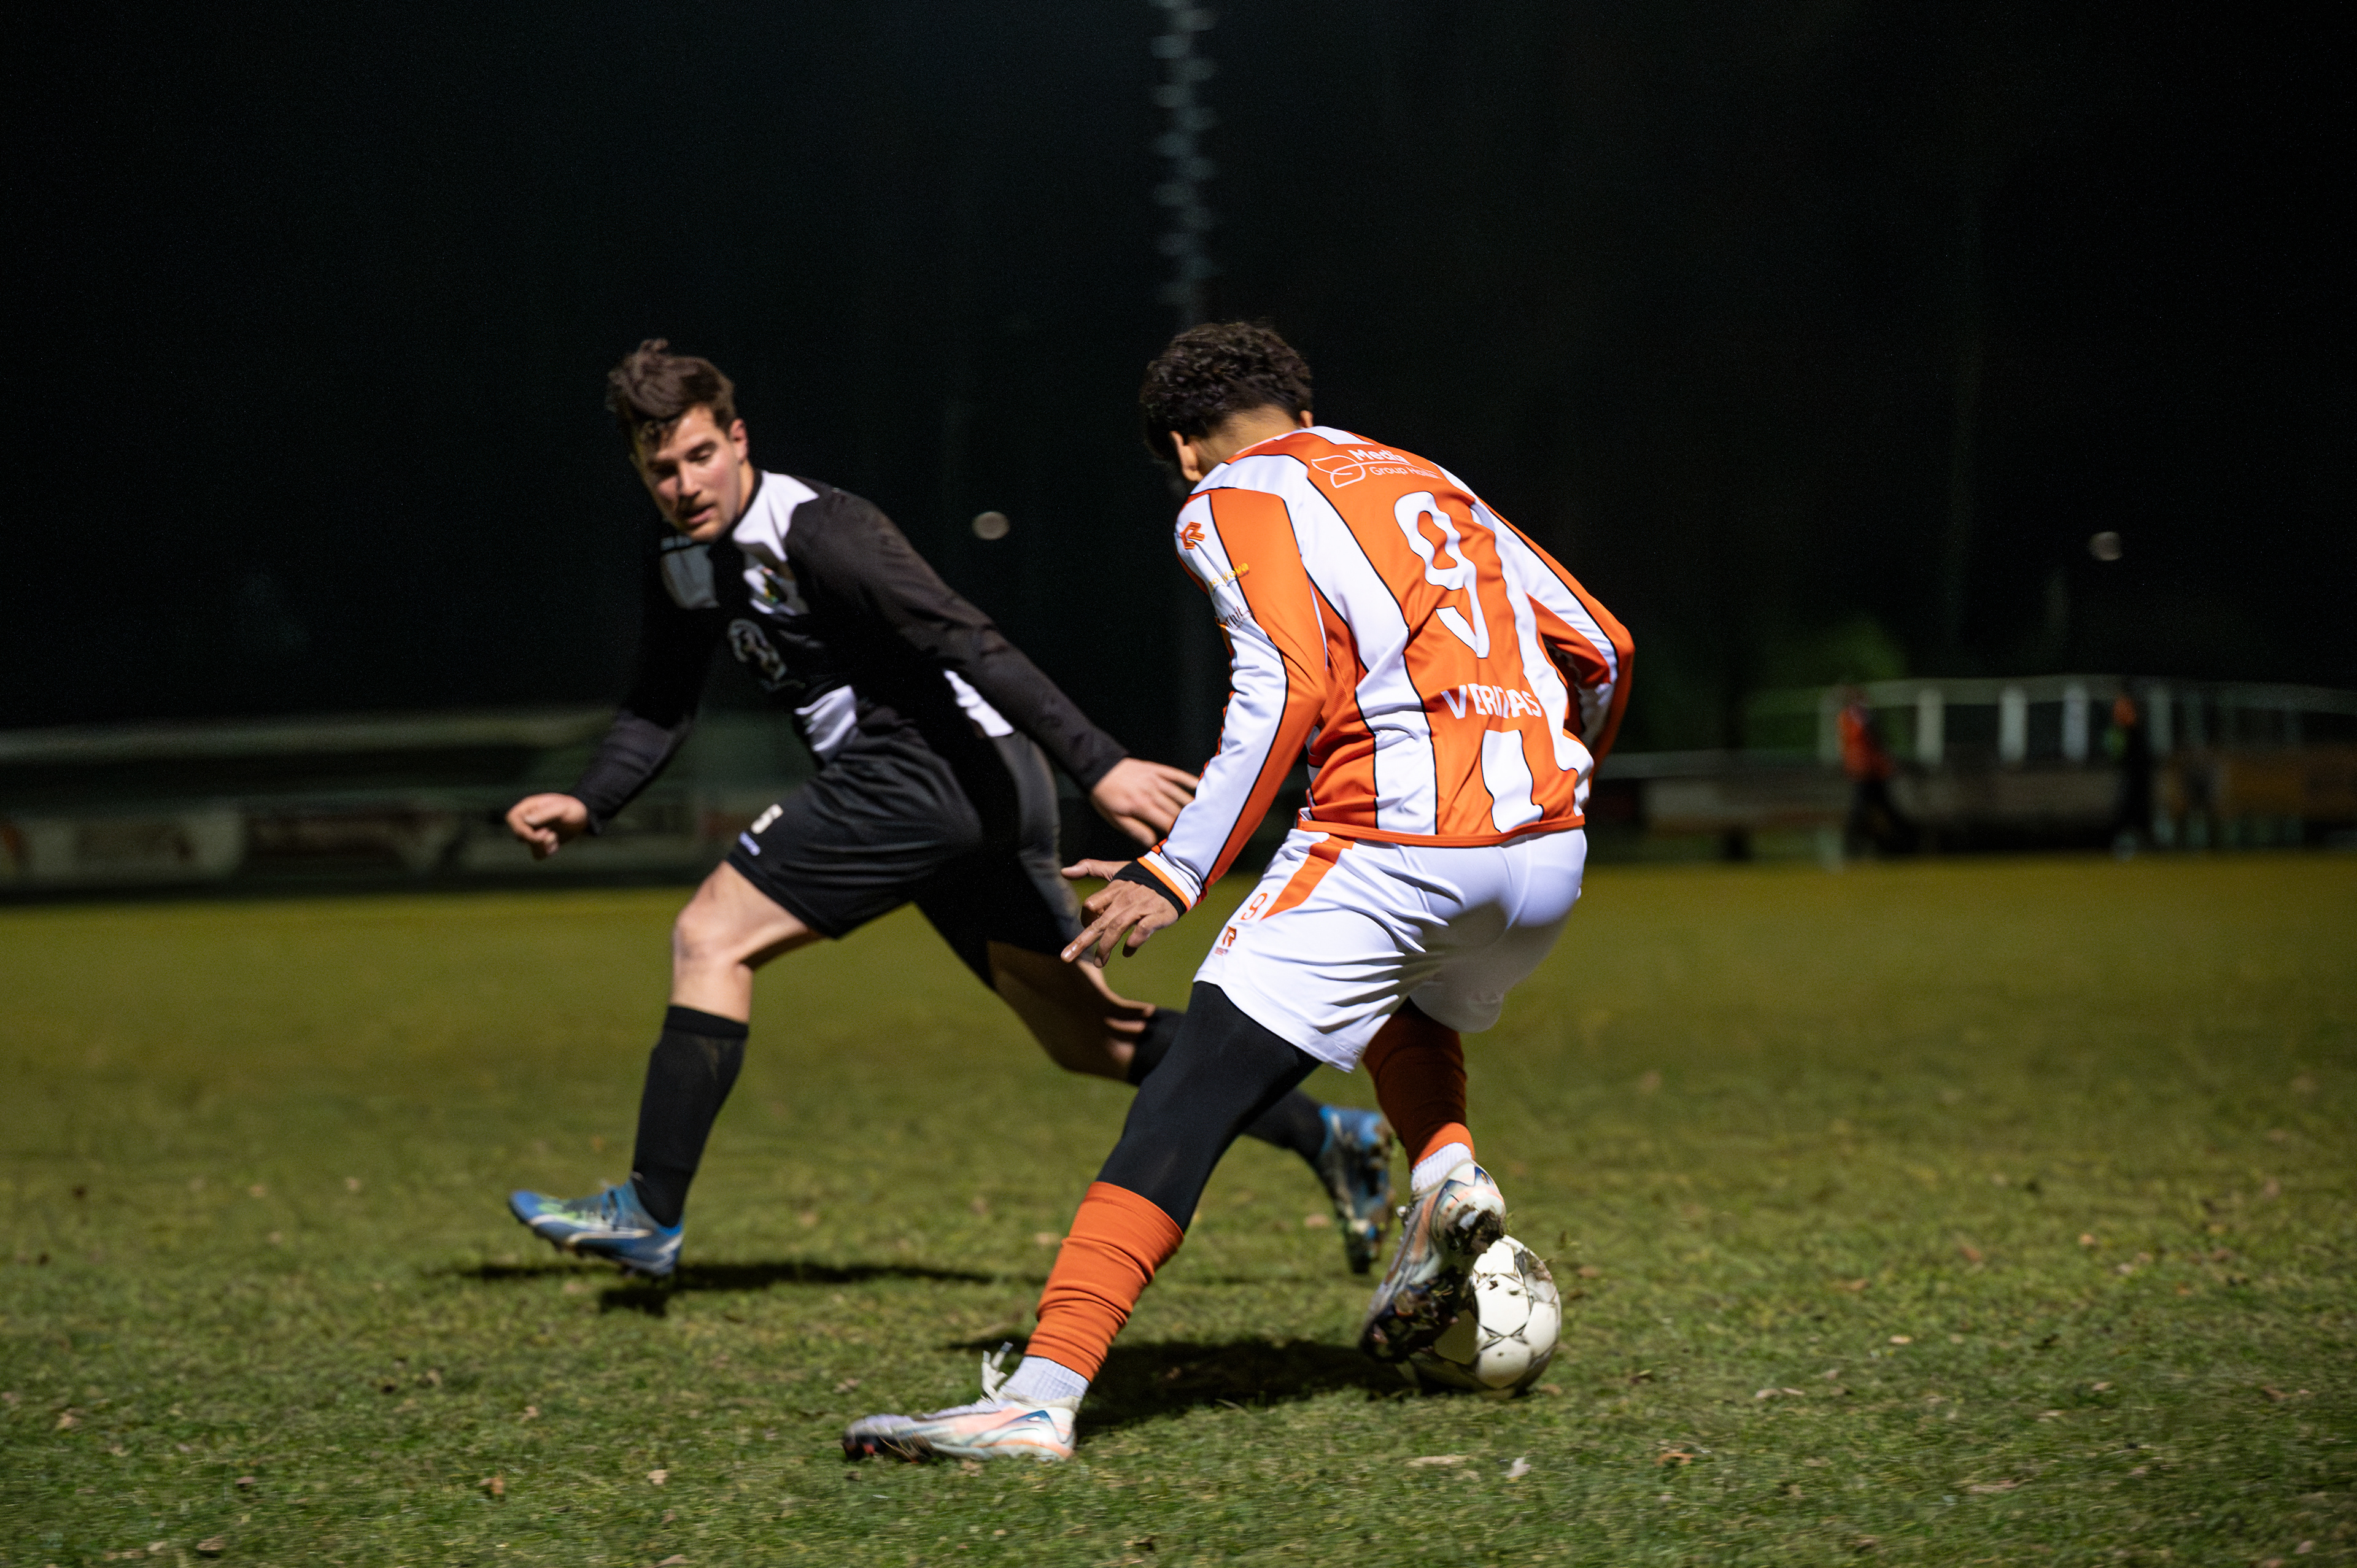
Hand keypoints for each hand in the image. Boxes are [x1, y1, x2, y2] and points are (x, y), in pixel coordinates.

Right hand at [506, 793, 590, 858]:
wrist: (584, 816)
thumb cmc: (572, 807)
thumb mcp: (561, 808)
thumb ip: (544, 814)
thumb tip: (526, 821)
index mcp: (529, 807)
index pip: (512, 818)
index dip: (521, 829)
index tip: (538, 833)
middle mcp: (528, 820)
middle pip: (520, 835)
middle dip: (536, 839)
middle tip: (551, 833)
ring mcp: (534, 832)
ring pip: (529, 847)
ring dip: (543, 846)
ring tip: (554, 837)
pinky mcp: (541, 843)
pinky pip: (538, 854)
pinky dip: (547, 851)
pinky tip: (556, 844)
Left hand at [1059, 859, 1179, 964]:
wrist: (1175, 874)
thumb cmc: (1141, 876)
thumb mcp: (1115, 870)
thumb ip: (1089, 868)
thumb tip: (1063, 871)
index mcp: (1114, 889)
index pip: (1090, 906)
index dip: (1085, 919)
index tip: (1086, 930)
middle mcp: (1124, 899)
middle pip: (1099, 922)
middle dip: (1082, 941)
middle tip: (1067, 957)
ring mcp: (1140, 908)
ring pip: (1117, 928)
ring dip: (1105, 947)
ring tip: (1099, 963)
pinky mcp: (1157, 915)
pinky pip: (1142, 930)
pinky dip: (1134, 942)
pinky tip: (1127, 952)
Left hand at [1088, 758, 1196, 845]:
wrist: (1098, 768)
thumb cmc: (1106, 796)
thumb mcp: (1115, 818)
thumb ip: (1136, 830)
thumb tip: (1153, 842)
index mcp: (1141, 806)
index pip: (1167, 823)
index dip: (1179, 833)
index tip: (1190, 841)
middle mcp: (1152, 792)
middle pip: (1177, 810)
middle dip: (1190, 821)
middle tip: (1204, 831)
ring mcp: (1156, 779)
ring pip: (1180, 794)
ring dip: (1194, 805)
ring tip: (1208, 814)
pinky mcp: (1158, 769)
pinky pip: (1178, 775)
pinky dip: (1191, 781)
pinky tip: (1201, 787)